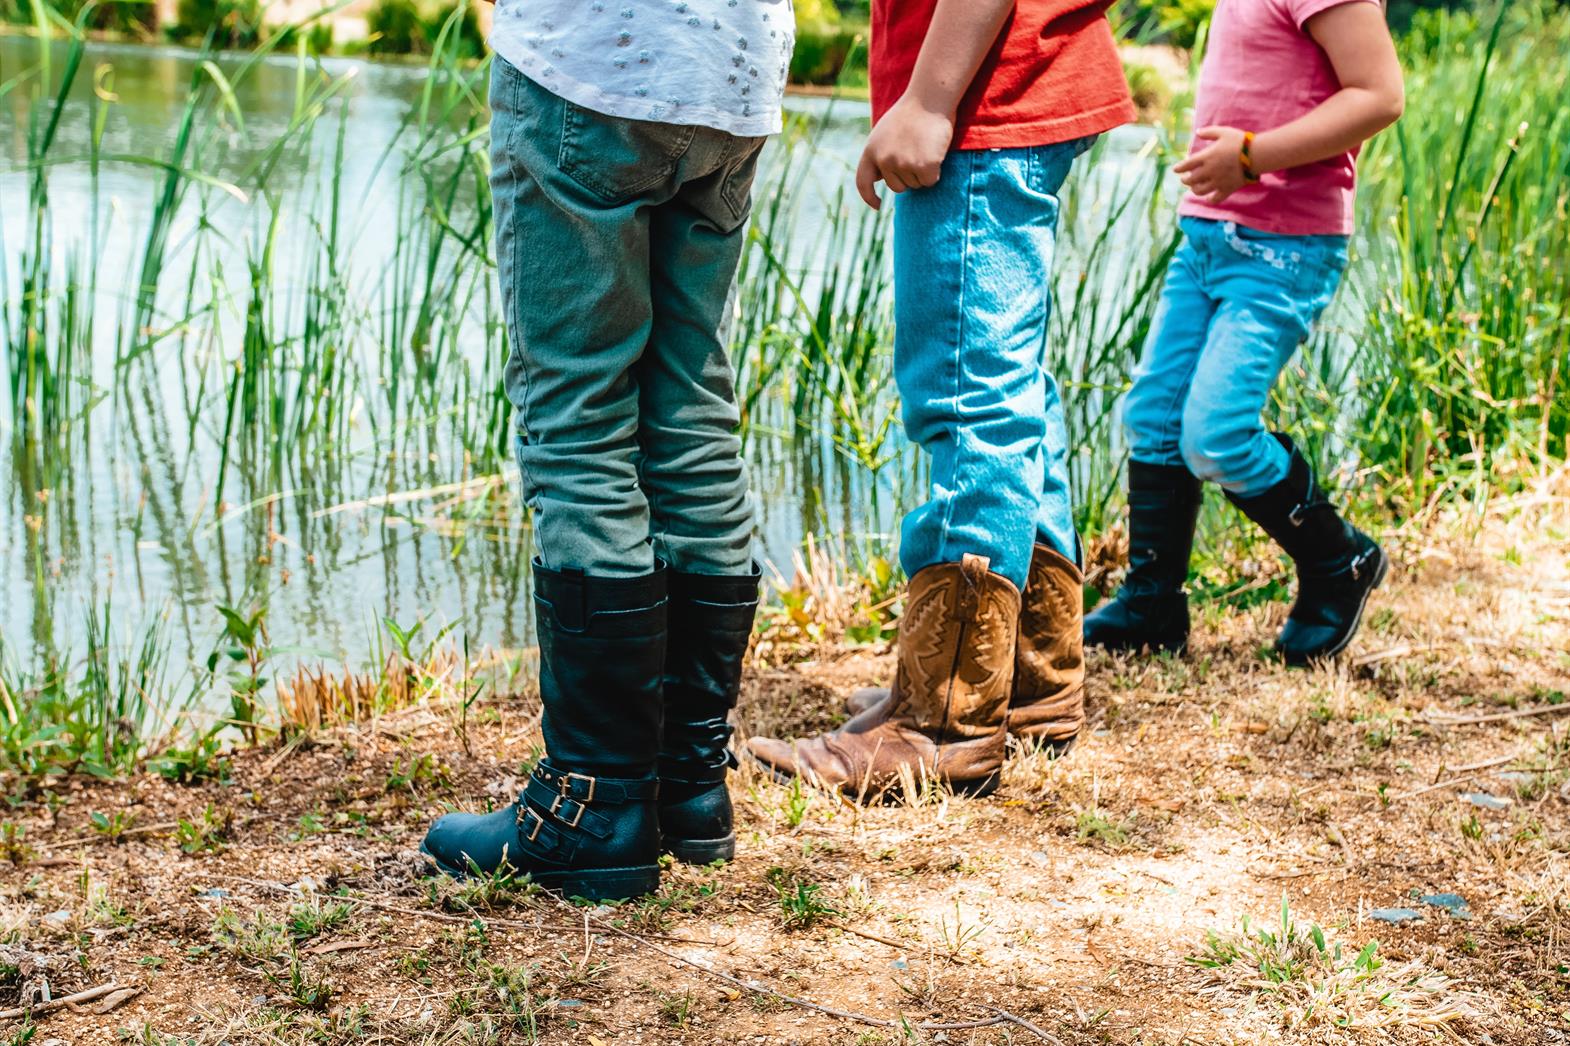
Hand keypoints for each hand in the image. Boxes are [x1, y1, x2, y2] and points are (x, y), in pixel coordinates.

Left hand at [854, 95, 954, 209]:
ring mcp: (903, 165)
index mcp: (871, 151)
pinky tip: (935, 152)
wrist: (929, 99)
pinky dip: (935, 171)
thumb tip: (878, 178)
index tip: (877, 206)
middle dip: (908, 176)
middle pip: (897, 187)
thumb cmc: (911, 113)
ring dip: (923, 172)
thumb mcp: (885, 132)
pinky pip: (930, 181)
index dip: (869, 197)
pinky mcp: (923, 167)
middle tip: (917, 152)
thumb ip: (880, 154)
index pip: (863, 182)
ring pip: (915, 185)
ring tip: (925, 147)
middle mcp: (884, 160)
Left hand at [1174, 126, 1250, 204]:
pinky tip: (1209, 197)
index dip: (1179, 168)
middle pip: (1191, 180)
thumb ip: (1209, 132)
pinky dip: (1210, 199)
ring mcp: (1218, 182)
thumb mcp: (1223, 132)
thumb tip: (1197, 132)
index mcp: (1207, 157)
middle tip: (1185, 179)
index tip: (1175, 170)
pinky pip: (1215, 198)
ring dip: (1195, 189)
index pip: (1187, 165)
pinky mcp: (1227, 189)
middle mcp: (1209, 171)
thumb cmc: (1240, 141)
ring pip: (1200, 191)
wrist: (1256, 154)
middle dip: (1185, 180)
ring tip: (1194, 188)